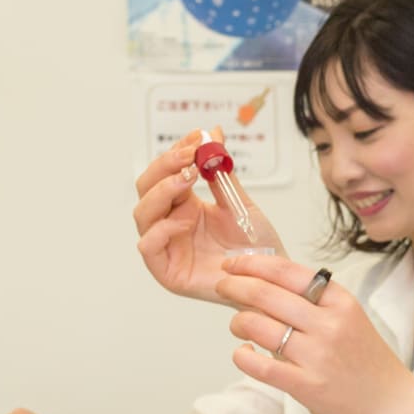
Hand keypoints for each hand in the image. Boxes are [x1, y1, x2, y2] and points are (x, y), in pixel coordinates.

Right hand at [133, 135, 284, 303]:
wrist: (270, 279)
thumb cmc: (256, 246)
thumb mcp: (240, 203)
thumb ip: (222, 173)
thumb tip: (213, 133)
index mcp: (183, 205)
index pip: (166, 172)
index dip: (177, 152)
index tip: (197, 136)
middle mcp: (169, 223)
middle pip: (147, 187)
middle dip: (165, 166)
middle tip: (190, 155)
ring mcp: (166, 246)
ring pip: (142, 213)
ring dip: (162, 192)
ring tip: (188, 181)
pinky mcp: (166, 271)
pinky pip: (148, 246)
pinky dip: (162, 229)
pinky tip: (185, 220)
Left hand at [218, 253, 409, 413]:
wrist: (388, 402)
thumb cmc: (364, 359)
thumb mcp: (349, 317)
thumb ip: (313, 300)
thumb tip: (263, 282)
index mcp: (341, 301)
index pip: (287, 271)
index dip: (252, 264)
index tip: (233, 264)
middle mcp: (329, 325)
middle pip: (266, 294)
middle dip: (234, 286)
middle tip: (223, 287)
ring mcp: (318, 356)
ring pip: (257, 326)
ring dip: (237, 322)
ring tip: (239, 325)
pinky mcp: (306, 386)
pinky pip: (259, 366)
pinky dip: (243, 355)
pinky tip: (245, 352)